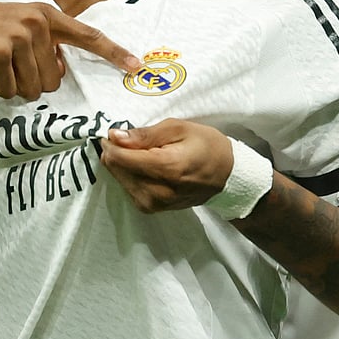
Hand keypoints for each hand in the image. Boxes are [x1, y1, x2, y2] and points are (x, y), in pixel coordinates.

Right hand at [0, 0, 139, 98]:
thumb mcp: (18, 27)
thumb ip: (44, 44)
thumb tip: (59, 73)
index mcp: (47, 15)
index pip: (88, 35)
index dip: (113, 52)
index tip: (136, 66)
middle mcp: (38, 22)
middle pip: (55, 79)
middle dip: (31, 82)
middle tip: (7, 64)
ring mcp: (19, 35)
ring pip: (34, 88)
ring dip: (12, 86)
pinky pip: (10, 90)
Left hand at [99, 119, 232, 212]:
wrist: (227, 175)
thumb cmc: (206, 146)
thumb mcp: (178, 128)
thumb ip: (144, 134)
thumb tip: (115, 136)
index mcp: (166, 168)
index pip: (120, 157)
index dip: (111, 142)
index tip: (115, 132)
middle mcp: (156, 192)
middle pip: (116, 169)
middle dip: (117, 152)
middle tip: (132, 139)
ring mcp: (153, 204)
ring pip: (120, 179)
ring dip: (123, 164)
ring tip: (143, 151)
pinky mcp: (151, 209)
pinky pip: (128, 187)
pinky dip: (130, 174)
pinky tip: (144, 165)